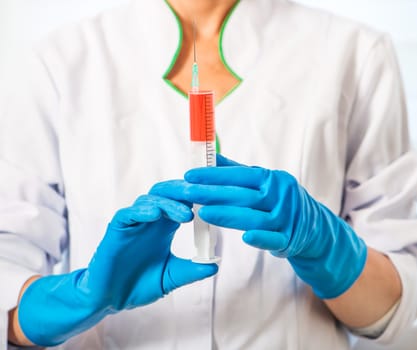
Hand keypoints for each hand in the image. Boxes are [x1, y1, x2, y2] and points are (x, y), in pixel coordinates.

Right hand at [18, 195, 217, 345]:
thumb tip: (214, 266)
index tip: (217, 199)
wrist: (109, 298)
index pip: (182, 202)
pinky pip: (129, 213)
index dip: (198, 197)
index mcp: (166, 226)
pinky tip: (156, 215)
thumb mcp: (170, 278)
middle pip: (168, 193)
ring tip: (186, 215)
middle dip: (185, 192)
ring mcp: (134, 221)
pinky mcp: (118, 227)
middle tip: (203, 198)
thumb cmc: (139, 285)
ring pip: (151, 199)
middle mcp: (151, 219)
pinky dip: (143, 211)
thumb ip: (190, 271)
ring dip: (169, 204)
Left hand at [150, 155, 366, 298]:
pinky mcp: (289, 239)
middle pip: (242, 195)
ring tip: (202, 213)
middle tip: (186, 192)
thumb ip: (237, 172)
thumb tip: (210, 157)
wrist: (313, 226)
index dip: (215, 175)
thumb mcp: (263, 182)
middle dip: (212, 193)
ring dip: (228, 215)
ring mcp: (285, 218)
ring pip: (254, 217)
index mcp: (272, 179)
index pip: (240, 175)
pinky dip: (260, 238)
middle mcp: (280, 196)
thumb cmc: (279, 200)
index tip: (190, 175)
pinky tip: (244, 237)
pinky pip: (274, 239)